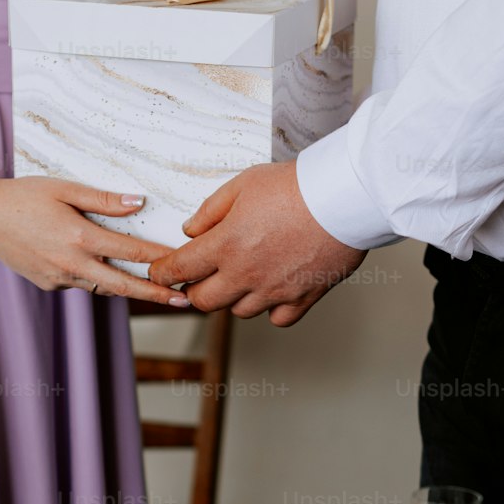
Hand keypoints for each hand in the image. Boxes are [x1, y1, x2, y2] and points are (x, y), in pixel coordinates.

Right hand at [0, 178, 187, 303]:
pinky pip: (81, 284)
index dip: (161, 259)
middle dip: (157, 294)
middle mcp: (72, 264)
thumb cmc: (23, 196)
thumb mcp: (64, 188)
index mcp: (79, 237)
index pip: (132, 251)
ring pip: (104, 288)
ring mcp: (59, 278)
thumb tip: (139, 201)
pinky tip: (102, 270)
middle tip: (184, 301)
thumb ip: (104, 198)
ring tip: (156, 292)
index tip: (185, 263)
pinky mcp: (48, 285)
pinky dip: (96, 279)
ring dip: (129, 289)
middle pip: (125, 285)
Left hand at [148, 161, 365, 325]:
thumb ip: (210, 210)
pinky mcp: (303, 297)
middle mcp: (246, 274)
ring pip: (239, 311)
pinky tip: (272, 291)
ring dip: (233, 297)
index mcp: (226, 244)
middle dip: (194, 289)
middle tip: (198, 276)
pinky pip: (277, 319)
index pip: (179, 268)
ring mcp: (274, 290)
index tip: (159, 271)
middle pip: (203, 300)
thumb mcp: (243, 184)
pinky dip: (271, 309)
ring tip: (242, 275)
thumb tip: (190, 231)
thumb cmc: (297, 186)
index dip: (162, 271)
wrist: (344, 198)